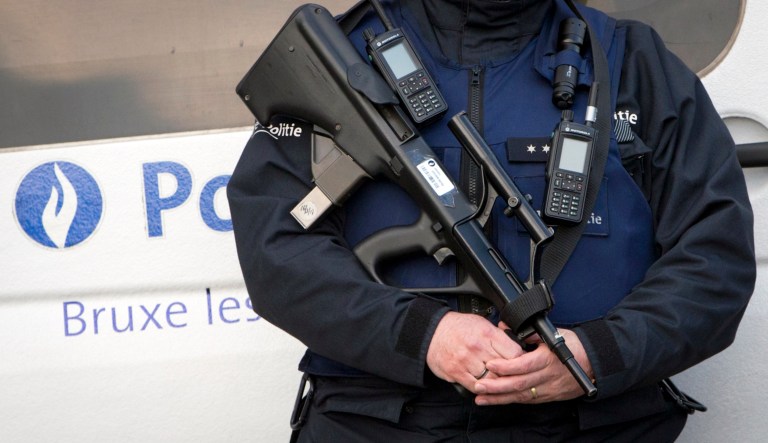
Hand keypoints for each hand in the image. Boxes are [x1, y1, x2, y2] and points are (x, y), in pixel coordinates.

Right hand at [426, 312, 524, 391]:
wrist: (432, 331)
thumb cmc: (458, 327)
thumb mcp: (482, 323)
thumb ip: (499, 335)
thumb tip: (517, 346)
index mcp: (487, 333)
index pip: (514, 353)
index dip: (521, 360)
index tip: (521, 363)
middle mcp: (477, 347)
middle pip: (504, 369)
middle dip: (510, 374)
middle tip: (512, 375)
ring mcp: (466, 361)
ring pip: (491, 381)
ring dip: (497, 383)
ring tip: (498, 381)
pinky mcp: (456, 372)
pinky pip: (475, 387)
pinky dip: (482, 389)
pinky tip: (485, 385)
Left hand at [473, 328, 593, 404]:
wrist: (594, 362)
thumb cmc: (573, 346)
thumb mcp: (552, 335)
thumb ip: (529, 335)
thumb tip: (506, 328)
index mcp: (548, 359)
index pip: (524, 365)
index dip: (506, 367)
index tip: (490, 365)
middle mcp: (547, 376)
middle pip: (519, 384)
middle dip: (497, 387)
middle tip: (478, 386)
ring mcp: (548, 388)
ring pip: (521, 396)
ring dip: (500, 398)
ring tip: (481, 398)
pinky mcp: (549, 396)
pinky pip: (528, 400)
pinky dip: (511, 401)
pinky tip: (497, 401)